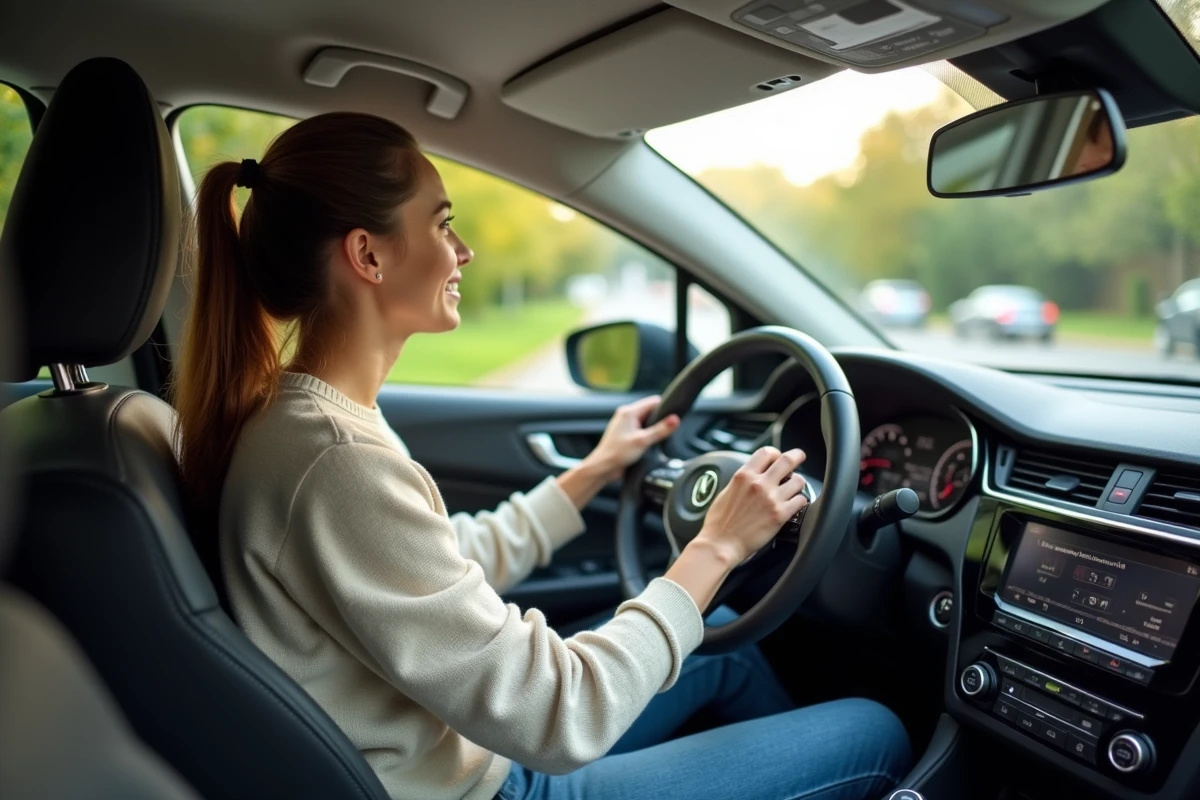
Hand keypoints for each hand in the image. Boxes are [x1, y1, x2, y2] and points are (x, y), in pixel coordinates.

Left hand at [584, 395, 679, 482]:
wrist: (603, 468)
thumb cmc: (617, 454)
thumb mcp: (642, 441)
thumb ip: (660, 430)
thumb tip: (676, 419)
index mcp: (629, 412)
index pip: (653, 402)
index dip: (665, 408)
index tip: (674, 418)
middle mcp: (626, 415)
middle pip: (650, 411)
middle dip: (660, 420)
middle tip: (667, 431)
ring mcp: (626, 425)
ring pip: (646, 421)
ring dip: (654, 428)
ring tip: (658, 438)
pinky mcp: (626, 434)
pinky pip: (641, 429)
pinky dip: (648, 434)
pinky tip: (651, 443)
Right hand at [693, 447, 807, 565]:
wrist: (721, 544)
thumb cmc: (719, 523)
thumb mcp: (726, 492)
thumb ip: (742, 482)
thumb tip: (752, 477)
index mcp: (743, 476)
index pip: (766, 452)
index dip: (775, 453)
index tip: (777, 457)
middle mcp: (759, 484)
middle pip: (787, 460)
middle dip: (797, 456)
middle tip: (800, 457)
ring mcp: (771, 498)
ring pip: (798, 481)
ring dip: (798, 483)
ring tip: (795, 488)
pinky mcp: (780, 515)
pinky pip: (801, 500)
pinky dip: (800, 501)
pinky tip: (795, 504)